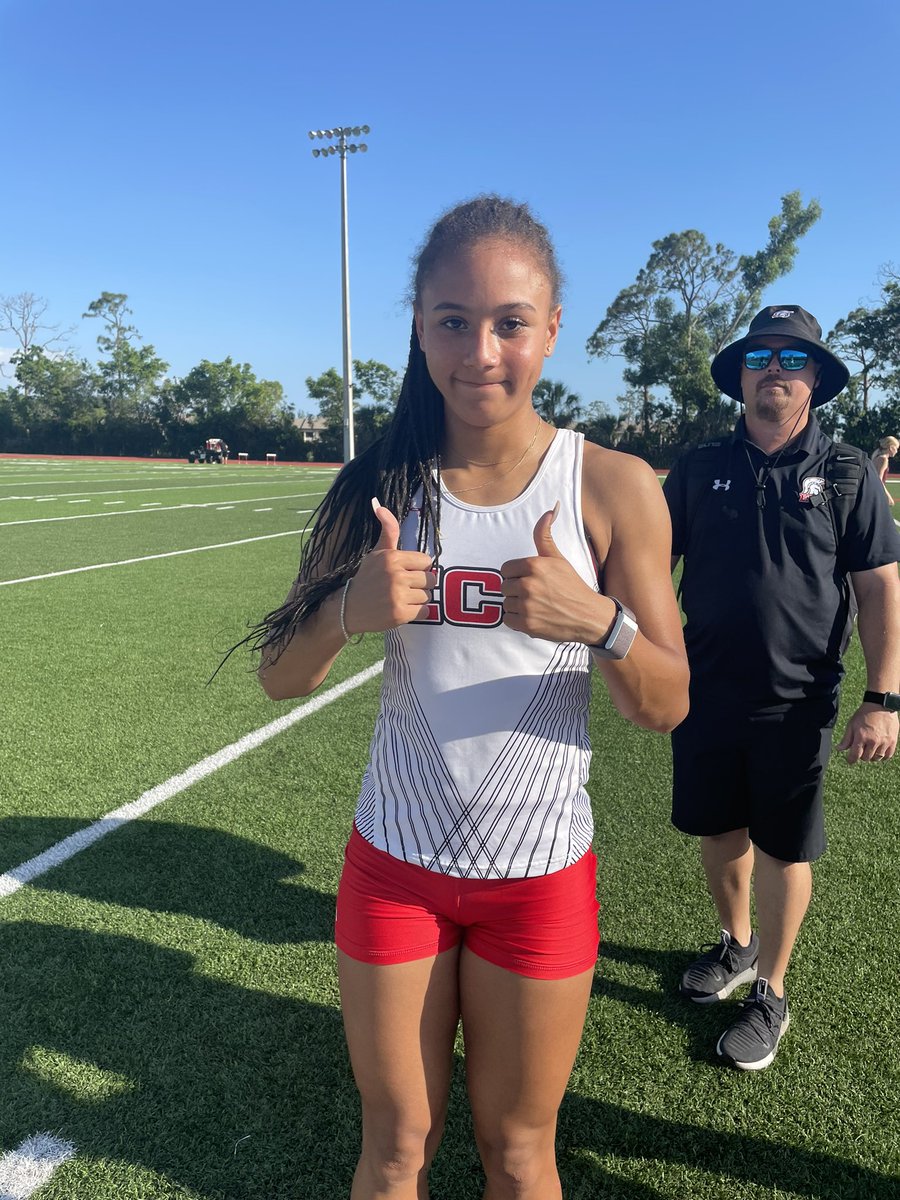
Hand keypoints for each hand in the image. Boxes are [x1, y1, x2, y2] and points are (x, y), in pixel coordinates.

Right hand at [343, 500, 434, 634]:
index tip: (405, 573)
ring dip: (418, 599)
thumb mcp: (377, 552)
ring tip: (401, 598)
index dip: (418, 568)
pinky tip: (402, 609)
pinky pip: (425, 612)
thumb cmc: (367, 578)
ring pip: (428, 596)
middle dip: (420, 584)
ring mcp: (398, 596)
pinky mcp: (400, 614)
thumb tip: (378, 503)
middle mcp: (396, 575)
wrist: (349, 608)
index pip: (426, 561)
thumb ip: (388, 530)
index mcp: (392, 558)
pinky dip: (417, 613)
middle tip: (404, 588)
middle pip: (430, 579)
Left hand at [501, 504, 612, 642]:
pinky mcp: (526, 624)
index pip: (505, 569)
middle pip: (504, 586)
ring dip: (516, 606)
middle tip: (535, 594)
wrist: (589, 616)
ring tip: (535, 605)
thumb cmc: (572, 586)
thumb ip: (545, 536)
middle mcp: (528, 584)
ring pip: (505, 603)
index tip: (530, 580)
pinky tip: (533, 617)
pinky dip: (517, 620)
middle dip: (516, 590)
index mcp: (533, 565)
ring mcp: (526, 606)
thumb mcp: (558, 558)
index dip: (516, 574)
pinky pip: (508, 619)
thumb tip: (550, 509)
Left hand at [836, 705, 898, 764]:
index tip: (850, 760)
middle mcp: (873, 741)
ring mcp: (884, 742)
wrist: (880, 705)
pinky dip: (883, 756)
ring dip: (872, 756)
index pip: (855, 755)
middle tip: (861, 750)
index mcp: (861, 736)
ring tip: (870, 749)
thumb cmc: (864, 714)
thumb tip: (839, 749)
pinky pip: (888, 756)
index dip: (851, 760)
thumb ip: (846, 739)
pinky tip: (879, 751)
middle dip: (861, 756)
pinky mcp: (892, 741)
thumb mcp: (852, 724)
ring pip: (876, 758)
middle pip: (865, 758)